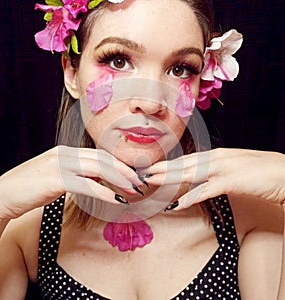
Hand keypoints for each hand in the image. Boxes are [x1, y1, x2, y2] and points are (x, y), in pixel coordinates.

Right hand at [0, 145, 141, 219]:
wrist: (3, 196)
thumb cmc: (29, 188)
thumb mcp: (55, 176)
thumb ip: (74, 174)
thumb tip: (94, 180)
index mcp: (66, 152)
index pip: (99, 155)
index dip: (117, 164)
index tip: (130, 174)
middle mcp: (65, 154)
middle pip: (103, 159)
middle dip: (124, 170)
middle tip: (138, 182)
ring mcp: (61, 165)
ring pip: (99, 169)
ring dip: (119, 180)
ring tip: (132, 190)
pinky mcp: (57, 179)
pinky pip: (88, 185)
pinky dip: (105, 193)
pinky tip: (116, 200)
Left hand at [141, 148, 284, 208]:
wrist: (284, 173)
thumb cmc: (261, 171)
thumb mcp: (234, 167)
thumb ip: (216, 172)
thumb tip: (202, 179)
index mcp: (217, 155)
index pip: (187, 160)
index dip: (170, 164)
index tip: (156, 168)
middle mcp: (216, 158)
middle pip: (184, 165)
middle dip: (163, 169)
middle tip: (145, 173)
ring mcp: (222, 168)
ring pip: (189, 174)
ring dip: (169, 178)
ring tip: (152, 181)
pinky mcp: (231, 181)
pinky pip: (206, 191)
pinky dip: (191, 197)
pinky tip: (178, 204)